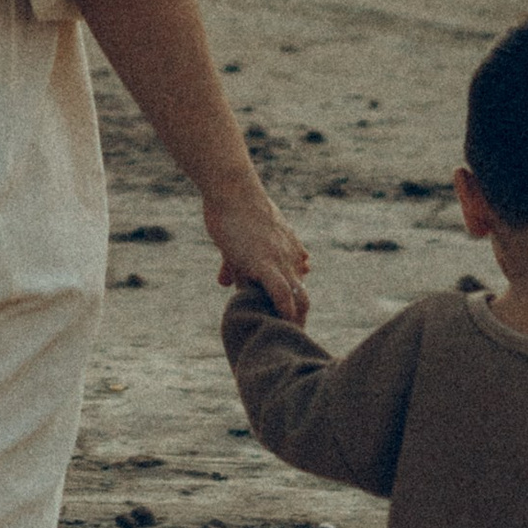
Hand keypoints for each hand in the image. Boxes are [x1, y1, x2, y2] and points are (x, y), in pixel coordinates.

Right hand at [204, 179, 310, 326]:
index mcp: (287, 247)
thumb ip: (233, 263)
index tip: (286, 316)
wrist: (232, 190)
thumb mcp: (236, 238)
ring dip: (294, 320)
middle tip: (288, 334)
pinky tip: (282, 327)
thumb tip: (224, 282)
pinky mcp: (265, 264)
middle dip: (297, 316)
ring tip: (287, 337)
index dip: (292, 299)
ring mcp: (279, 261)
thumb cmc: (231, 207)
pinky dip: (285, 312)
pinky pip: (282, 294)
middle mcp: (289, 256)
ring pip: (298, 297)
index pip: (297, 279)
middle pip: (302, 294)